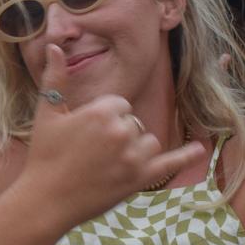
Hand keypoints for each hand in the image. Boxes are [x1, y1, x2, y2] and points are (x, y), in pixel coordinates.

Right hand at [21, 44, 203, 228]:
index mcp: (101, 111)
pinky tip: (200, 149)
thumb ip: (55, 77)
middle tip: (91, 154)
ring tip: (108, 164)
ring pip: (149, 142)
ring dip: (135, 150)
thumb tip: (55, 45)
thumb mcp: (46, 113)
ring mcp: (133, 156)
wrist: (45, 199)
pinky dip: (187, 156)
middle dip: (118, 135)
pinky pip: (170, 162)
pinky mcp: (139, 179)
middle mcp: (121, 131)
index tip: (85, 136)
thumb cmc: (44, 155)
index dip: (104, 119)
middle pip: (134, 123)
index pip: (120, 105)